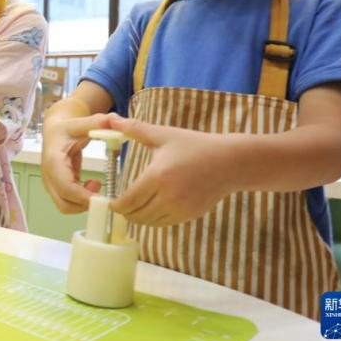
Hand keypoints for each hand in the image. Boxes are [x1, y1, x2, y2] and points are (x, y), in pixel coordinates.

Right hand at [41, 114, 109, 213]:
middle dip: (85, 204)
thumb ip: (96, 122)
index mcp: (53, 161)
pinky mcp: (57, 188)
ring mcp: (51, 184)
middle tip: (101, 189)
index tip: (103, 196)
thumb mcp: (80, 123)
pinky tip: (92, 184)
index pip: (66, 188)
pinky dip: (83, 199)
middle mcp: (49, 176)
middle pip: (64, 204)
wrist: (55, 131)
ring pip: (66, 206)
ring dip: (84, 202)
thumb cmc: (67, 128)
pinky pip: (69, 202)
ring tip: (96, 183)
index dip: (84, 196)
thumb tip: (112, 120)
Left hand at [107, 114, 232, 225]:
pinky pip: (164, 223)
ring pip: (150, 222)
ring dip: (138, 217)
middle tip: (119, 205)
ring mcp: (180, 209)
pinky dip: (154, 219)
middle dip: (125, 212)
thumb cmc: (195, 145)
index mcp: (158, 176)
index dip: (116, 205)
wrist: (230, 162)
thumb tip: (110, 117)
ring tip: (133, 207)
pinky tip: (151, 207)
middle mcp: (168, 196)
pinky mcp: (190, 215)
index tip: (110, 201)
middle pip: (136, 215)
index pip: (129, 200)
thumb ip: (135, 128)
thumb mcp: (163, 135)